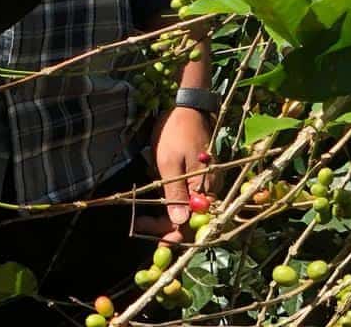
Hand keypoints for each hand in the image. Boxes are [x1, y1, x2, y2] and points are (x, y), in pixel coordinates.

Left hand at [136, 106, 212, 241]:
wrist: (188, 107)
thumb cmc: (177, 132)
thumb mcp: (170, 163)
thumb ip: (175, 193)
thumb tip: (180, 222)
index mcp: (205, 188)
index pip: (194, 223)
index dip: (177, 235)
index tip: (159, 243)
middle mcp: (209, 190)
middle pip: (190, 219)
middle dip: (166, 225)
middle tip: (141, 225)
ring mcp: (204, 183)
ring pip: (187, 209)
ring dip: (165, 215)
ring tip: (143, 218)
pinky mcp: (198, 178)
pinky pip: (186, 197)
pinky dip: (170, 201)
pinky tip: (155, 199)